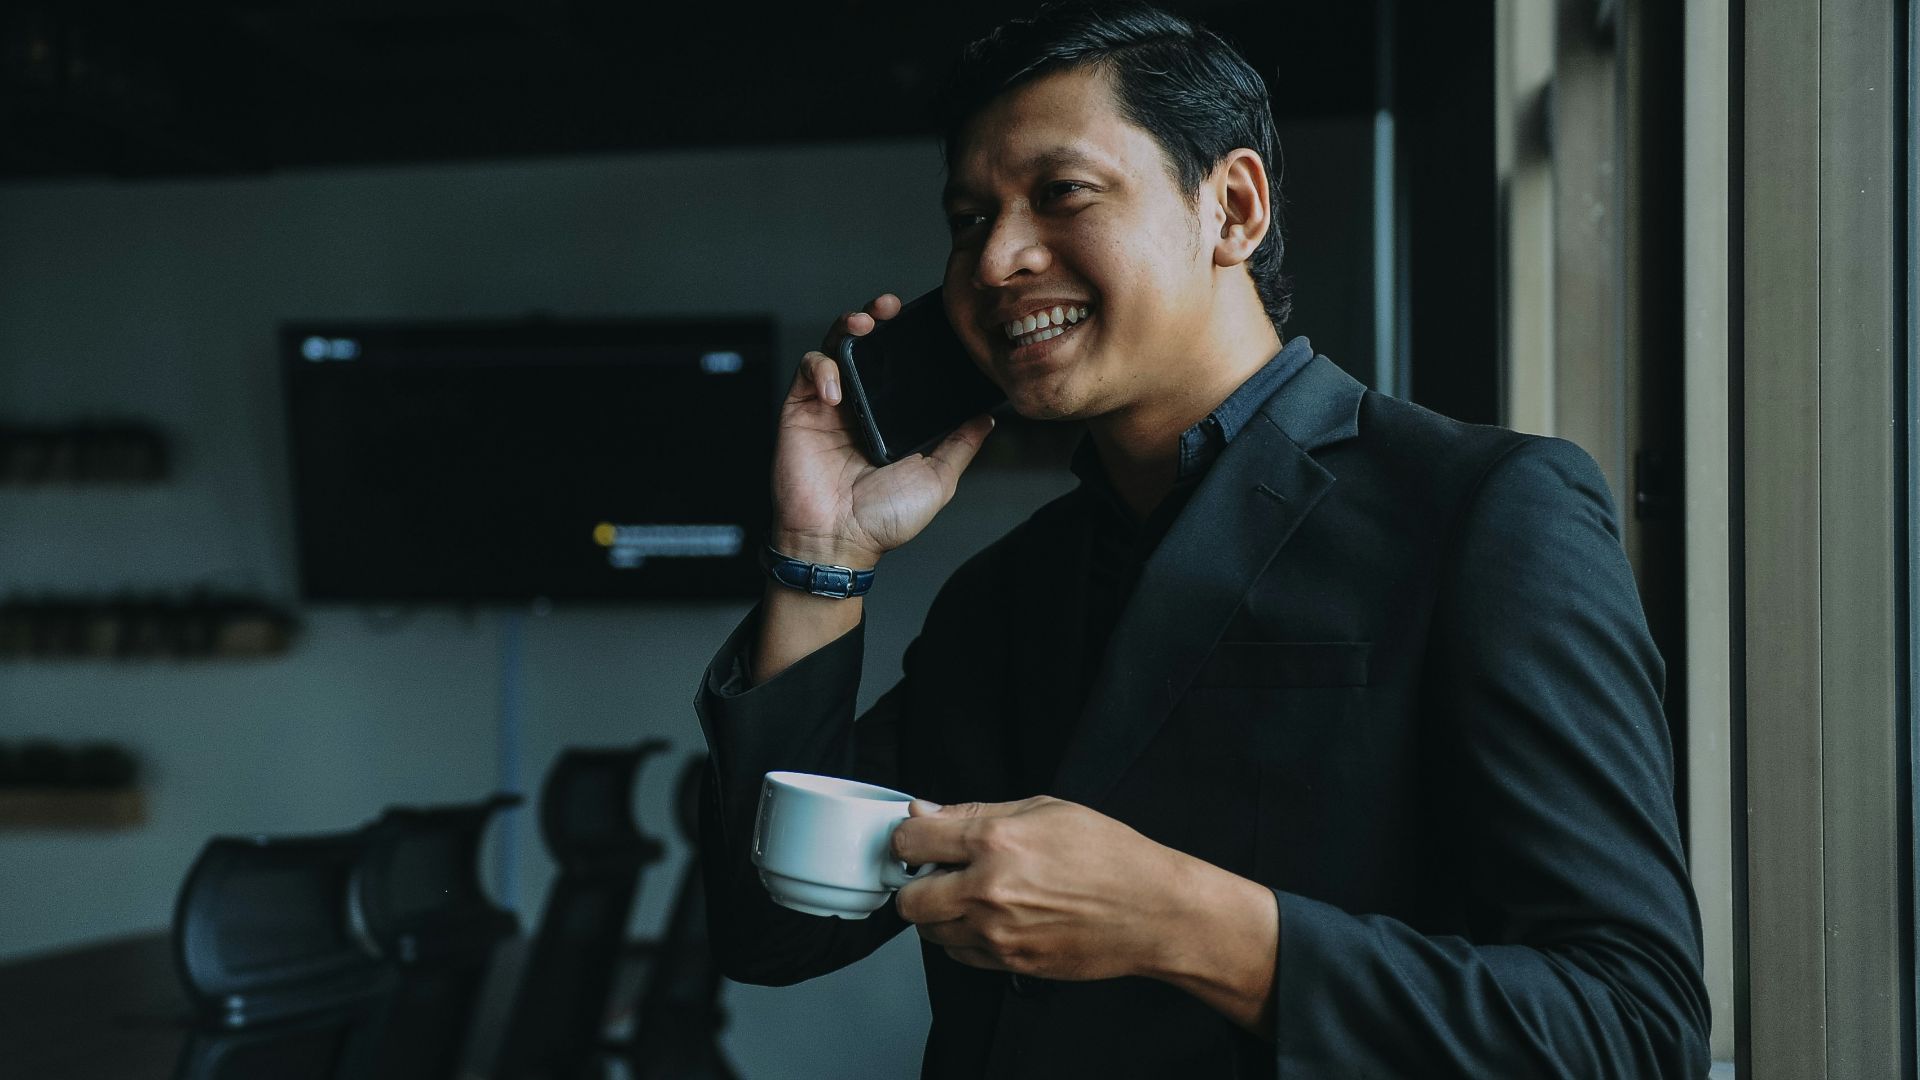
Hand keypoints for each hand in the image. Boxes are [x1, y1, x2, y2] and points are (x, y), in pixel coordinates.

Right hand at [771, 294, 995, 566]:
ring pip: (835, 346)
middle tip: (890, 307)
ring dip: (848, 326)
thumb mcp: (937, 479)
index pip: (899, 363)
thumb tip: (990, 416)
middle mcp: (860, 404)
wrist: (838, 543)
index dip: (908, 337)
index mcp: (891, 416)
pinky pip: (808, 370)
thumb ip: (961, 444)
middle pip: (866, 343)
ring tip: (864, 323)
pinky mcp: (800, 410)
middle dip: (876, 315)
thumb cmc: (883, 520)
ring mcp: (828, 405)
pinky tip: (836, 388)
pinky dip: (822, 368)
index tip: (926, 320)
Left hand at [888, 797, 1196, 982]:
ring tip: (970, 895)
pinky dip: (963, 937)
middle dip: (916, 883)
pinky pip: (958, 954)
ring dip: (939, 912)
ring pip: (929, 931)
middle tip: (939, 872)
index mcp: (995, 842)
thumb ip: (974, 812)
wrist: (1152, 910)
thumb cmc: (1108, 855)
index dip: (907, 837)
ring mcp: (997, 933)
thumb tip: (924, 812)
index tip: (917, 840)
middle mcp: (988, 890)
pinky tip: (991, 918)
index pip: (910, 840)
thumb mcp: (1044, 810)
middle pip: (908, 899)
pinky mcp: (1009, 963)